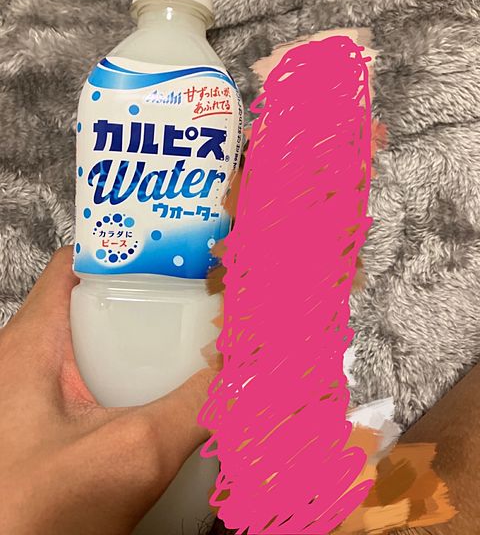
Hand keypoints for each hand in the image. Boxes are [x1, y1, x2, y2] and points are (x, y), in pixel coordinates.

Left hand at [0, 247, 214, 534]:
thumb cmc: (37, 514)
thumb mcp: (132, 451)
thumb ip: (198, 405)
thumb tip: (250, 365)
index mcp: (33, 341)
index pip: (78, 262)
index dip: (128, 246)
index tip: (179, 250)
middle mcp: (30, 359)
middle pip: (97, 303)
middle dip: (150, 298)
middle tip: (203, 300)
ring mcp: (39, 396)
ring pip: (101, 347)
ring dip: (145, 344)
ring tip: (198, 343)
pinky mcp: (52, 428)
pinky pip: (99, 386)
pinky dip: (135, 382)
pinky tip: (169, 400)